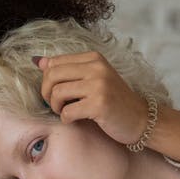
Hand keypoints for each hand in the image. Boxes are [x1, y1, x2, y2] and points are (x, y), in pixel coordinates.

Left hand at [38, 51, 152, 145]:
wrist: (140, 118)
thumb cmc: (113, 101)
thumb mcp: (93, 79)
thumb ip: (67, 69)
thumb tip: (39, 61)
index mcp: (93, 58)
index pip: (54, 63)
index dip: (47, 81)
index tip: (54, 93)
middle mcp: (97, 67)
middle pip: (51, 75)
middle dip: (46, 93)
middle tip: (55, 105)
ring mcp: (99, 85)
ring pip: (57, 93)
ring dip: (56, 107)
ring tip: (65, 112)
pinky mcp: (99, 104)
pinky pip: (67, 112)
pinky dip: (66, 119)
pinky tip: (76, 120)